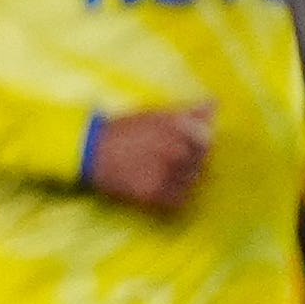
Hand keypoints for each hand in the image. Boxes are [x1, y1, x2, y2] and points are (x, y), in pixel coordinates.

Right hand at [85, 103, 213, 213]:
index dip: (199, 145)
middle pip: (201, 162)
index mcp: (178, 127)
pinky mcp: (154, 193)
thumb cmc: (124, 129)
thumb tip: (214, 104)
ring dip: (183, 178)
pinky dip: (175, 196)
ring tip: (163, 173)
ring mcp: (166, 173)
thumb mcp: (155, 113)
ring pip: (191, 181)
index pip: (207, 141)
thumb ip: (188, 110)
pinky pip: (179, 199)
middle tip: (170, 160)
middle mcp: (176, 149)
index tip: (188, 146)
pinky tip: (161, 188)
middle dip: (191, 161)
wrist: (90, 150)